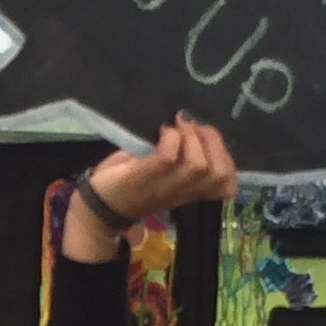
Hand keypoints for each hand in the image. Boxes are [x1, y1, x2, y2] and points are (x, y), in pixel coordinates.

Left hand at [62, 114, 239, 262]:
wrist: (98, 205)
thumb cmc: (131, 181)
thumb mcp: (162, 170)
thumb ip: (181, 153)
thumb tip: (191, 120)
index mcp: (191, 191)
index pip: (227, 185)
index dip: (227, 157)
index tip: (207, 137)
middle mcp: (182, 192)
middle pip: (218, 173)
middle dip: (212, 141)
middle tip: (191, 126)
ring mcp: (164, 186)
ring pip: (198, 166)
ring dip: (191, 137)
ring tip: (177, 126)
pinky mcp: (143, 177)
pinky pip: (168, 158)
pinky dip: (170, 138)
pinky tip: (160, 131)